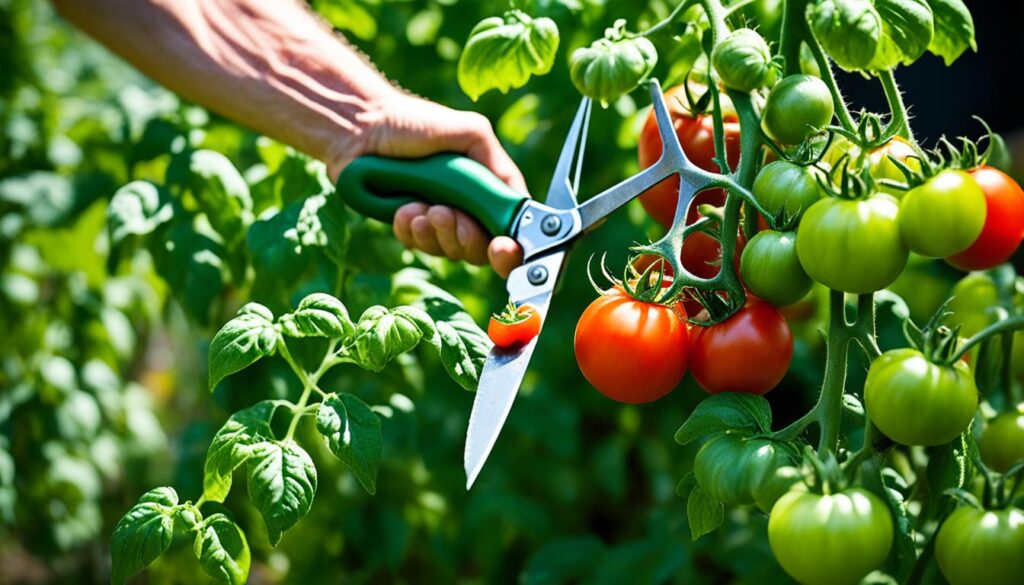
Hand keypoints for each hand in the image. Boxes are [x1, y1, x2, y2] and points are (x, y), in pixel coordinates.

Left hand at [346, 94, 526, 277]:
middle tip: (443, 213)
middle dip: (464, 236)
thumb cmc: (413, 121)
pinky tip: (401, 208)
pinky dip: (410, 230)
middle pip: (478, 248)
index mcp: (486, 187)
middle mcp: (465, 206)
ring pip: (447, 250)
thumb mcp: (470, 132)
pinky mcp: (407, 225)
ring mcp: (435, 218)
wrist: (359, 127)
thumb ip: (498, 166)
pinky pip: (416, 245)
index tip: (501, 247)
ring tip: (416, 205)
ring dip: (434, 231)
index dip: (508, 247)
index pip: (508, 229)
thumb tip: (518, 201)